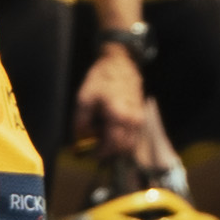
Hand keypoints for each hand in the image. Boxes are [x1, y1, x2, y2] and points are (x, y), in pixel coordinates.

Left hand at [73, 42, 166, 169]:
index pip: (112, 145)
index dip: (100, 154)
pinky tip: (110, 130)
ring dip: (116, 146)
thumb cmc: (101, 79)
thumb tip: (79, 138)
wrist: (120, 64)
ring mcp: (139, 119)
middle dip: (108, 152)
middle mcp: (133, 120)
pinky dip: (122, 138)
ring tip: (101, 139)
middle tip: (94, 149)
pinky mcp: (140, 116)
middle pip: (123, 148)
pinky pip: (133, 135)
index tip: (89, 155)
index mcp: (119, 116)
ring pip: (130, 144)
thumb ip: (81, 122)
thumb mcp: (84, 98)